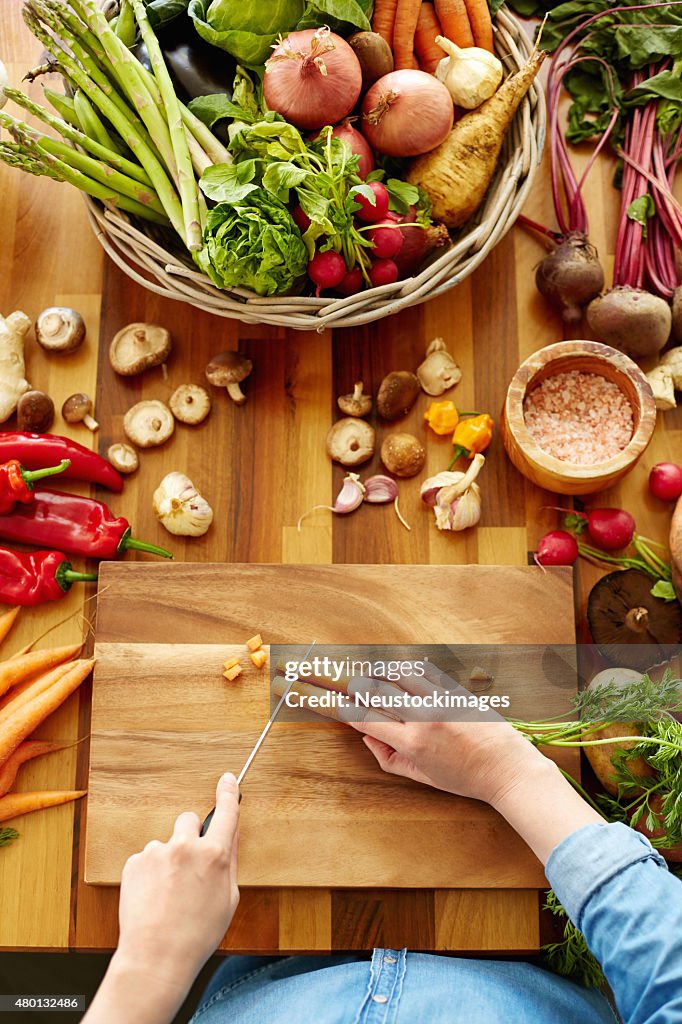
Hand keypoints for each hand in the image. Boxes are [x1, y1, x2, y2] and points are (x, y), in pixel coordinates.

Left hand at [116, 772, 239, 992]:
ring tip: (167, 895)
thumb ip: (230, 861)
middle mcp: (186, 847)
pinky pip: (146, 859)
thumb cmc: (197, 934)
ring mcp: (158, 852)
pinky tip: (152, 897)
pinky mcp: (135, 862)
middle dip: (189, 835)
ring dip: (168, 860)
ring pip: (166, 844)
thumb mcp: (228, 900)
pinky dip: (149, 873)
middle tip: (188, 864)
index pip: (225, 813)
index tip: (227, 779)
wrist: (156, 956)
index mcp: (215, 855)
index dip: (227, 793)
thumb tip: (230, 836)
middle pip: (189, 820)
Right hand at [341, 665, 545, 807]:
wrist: (507, 768)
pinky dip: (408, 667)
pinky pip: (425, 670)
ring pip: (399, 672)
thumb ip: (390, 759)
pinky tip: (400, 669)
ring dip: (380, 671)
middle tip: (351, 686)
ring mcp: (441, 700)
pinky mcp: (457, 690)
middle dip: (358, 687)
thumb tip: (367, 738)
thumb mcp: (423, 777)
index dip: (348, 710)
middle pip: (377, 690)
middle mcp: (424, 718)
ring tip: (372, 672)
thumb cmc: (466, 778)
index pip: (367, 719)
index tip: (340, 705)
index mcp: (412, 743)